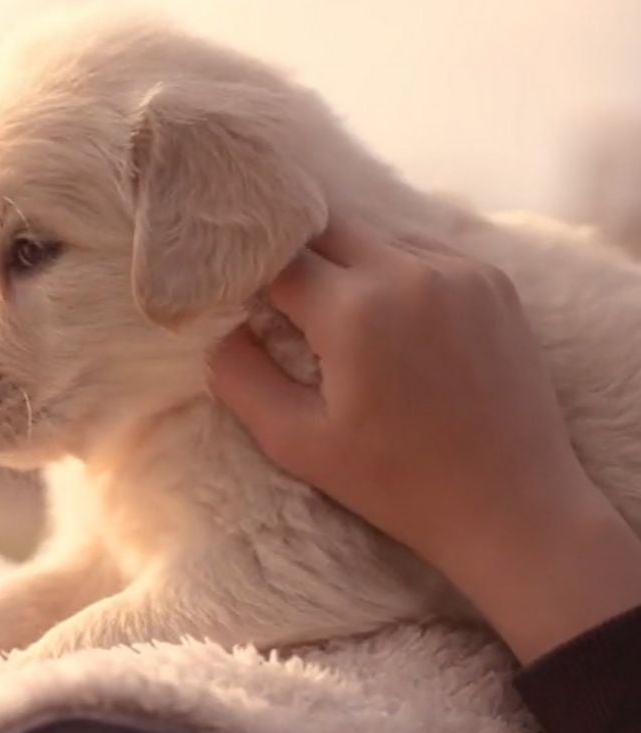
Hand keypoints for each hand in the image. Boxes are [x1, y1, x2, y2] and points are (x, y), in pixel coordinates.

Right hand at [207, 216, 640, 661]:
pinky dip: (395, 271)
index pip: (277, 257)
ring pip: (376, 234)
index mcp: (353, 311)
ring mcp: (460, 271)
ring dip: (346, 262)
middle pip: (326, 228)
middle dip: (295, 258)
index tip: (238, 301)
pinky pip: (423, 251)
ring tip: (338, 316)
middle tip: (281, 303)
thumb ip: (240, 376)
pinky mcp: (493, 280)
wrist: (511, 504)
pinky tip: (390, 319)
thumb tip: (221, 326)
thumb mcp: (294, 441)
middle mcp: (408, 272)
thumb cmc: (395, 484)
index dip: (250, 275)